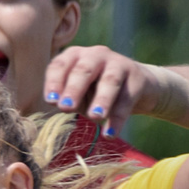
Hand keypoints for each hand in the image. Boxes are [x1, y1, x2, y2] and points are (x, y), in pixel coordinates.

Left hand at [44, 46, 188, 135]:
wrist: (137, 86)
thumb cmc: (96, 90)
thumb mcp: (78, 93)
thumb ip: (67, 97)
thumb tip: (57, 104)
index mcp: (75, 56)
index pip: (60, 65)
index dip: (54, 82)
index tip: (51, 101)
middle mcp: (96, 55)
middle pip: (84, 70)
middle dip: (74, 89)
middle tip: (66, 107)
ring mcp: (118, 64)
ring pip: (109, 81)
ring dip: (101, 100)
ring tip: (95, 117)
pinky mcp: (137, 78)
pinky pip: (127, 100)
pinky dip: (118, 118)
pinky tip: (110, 134)